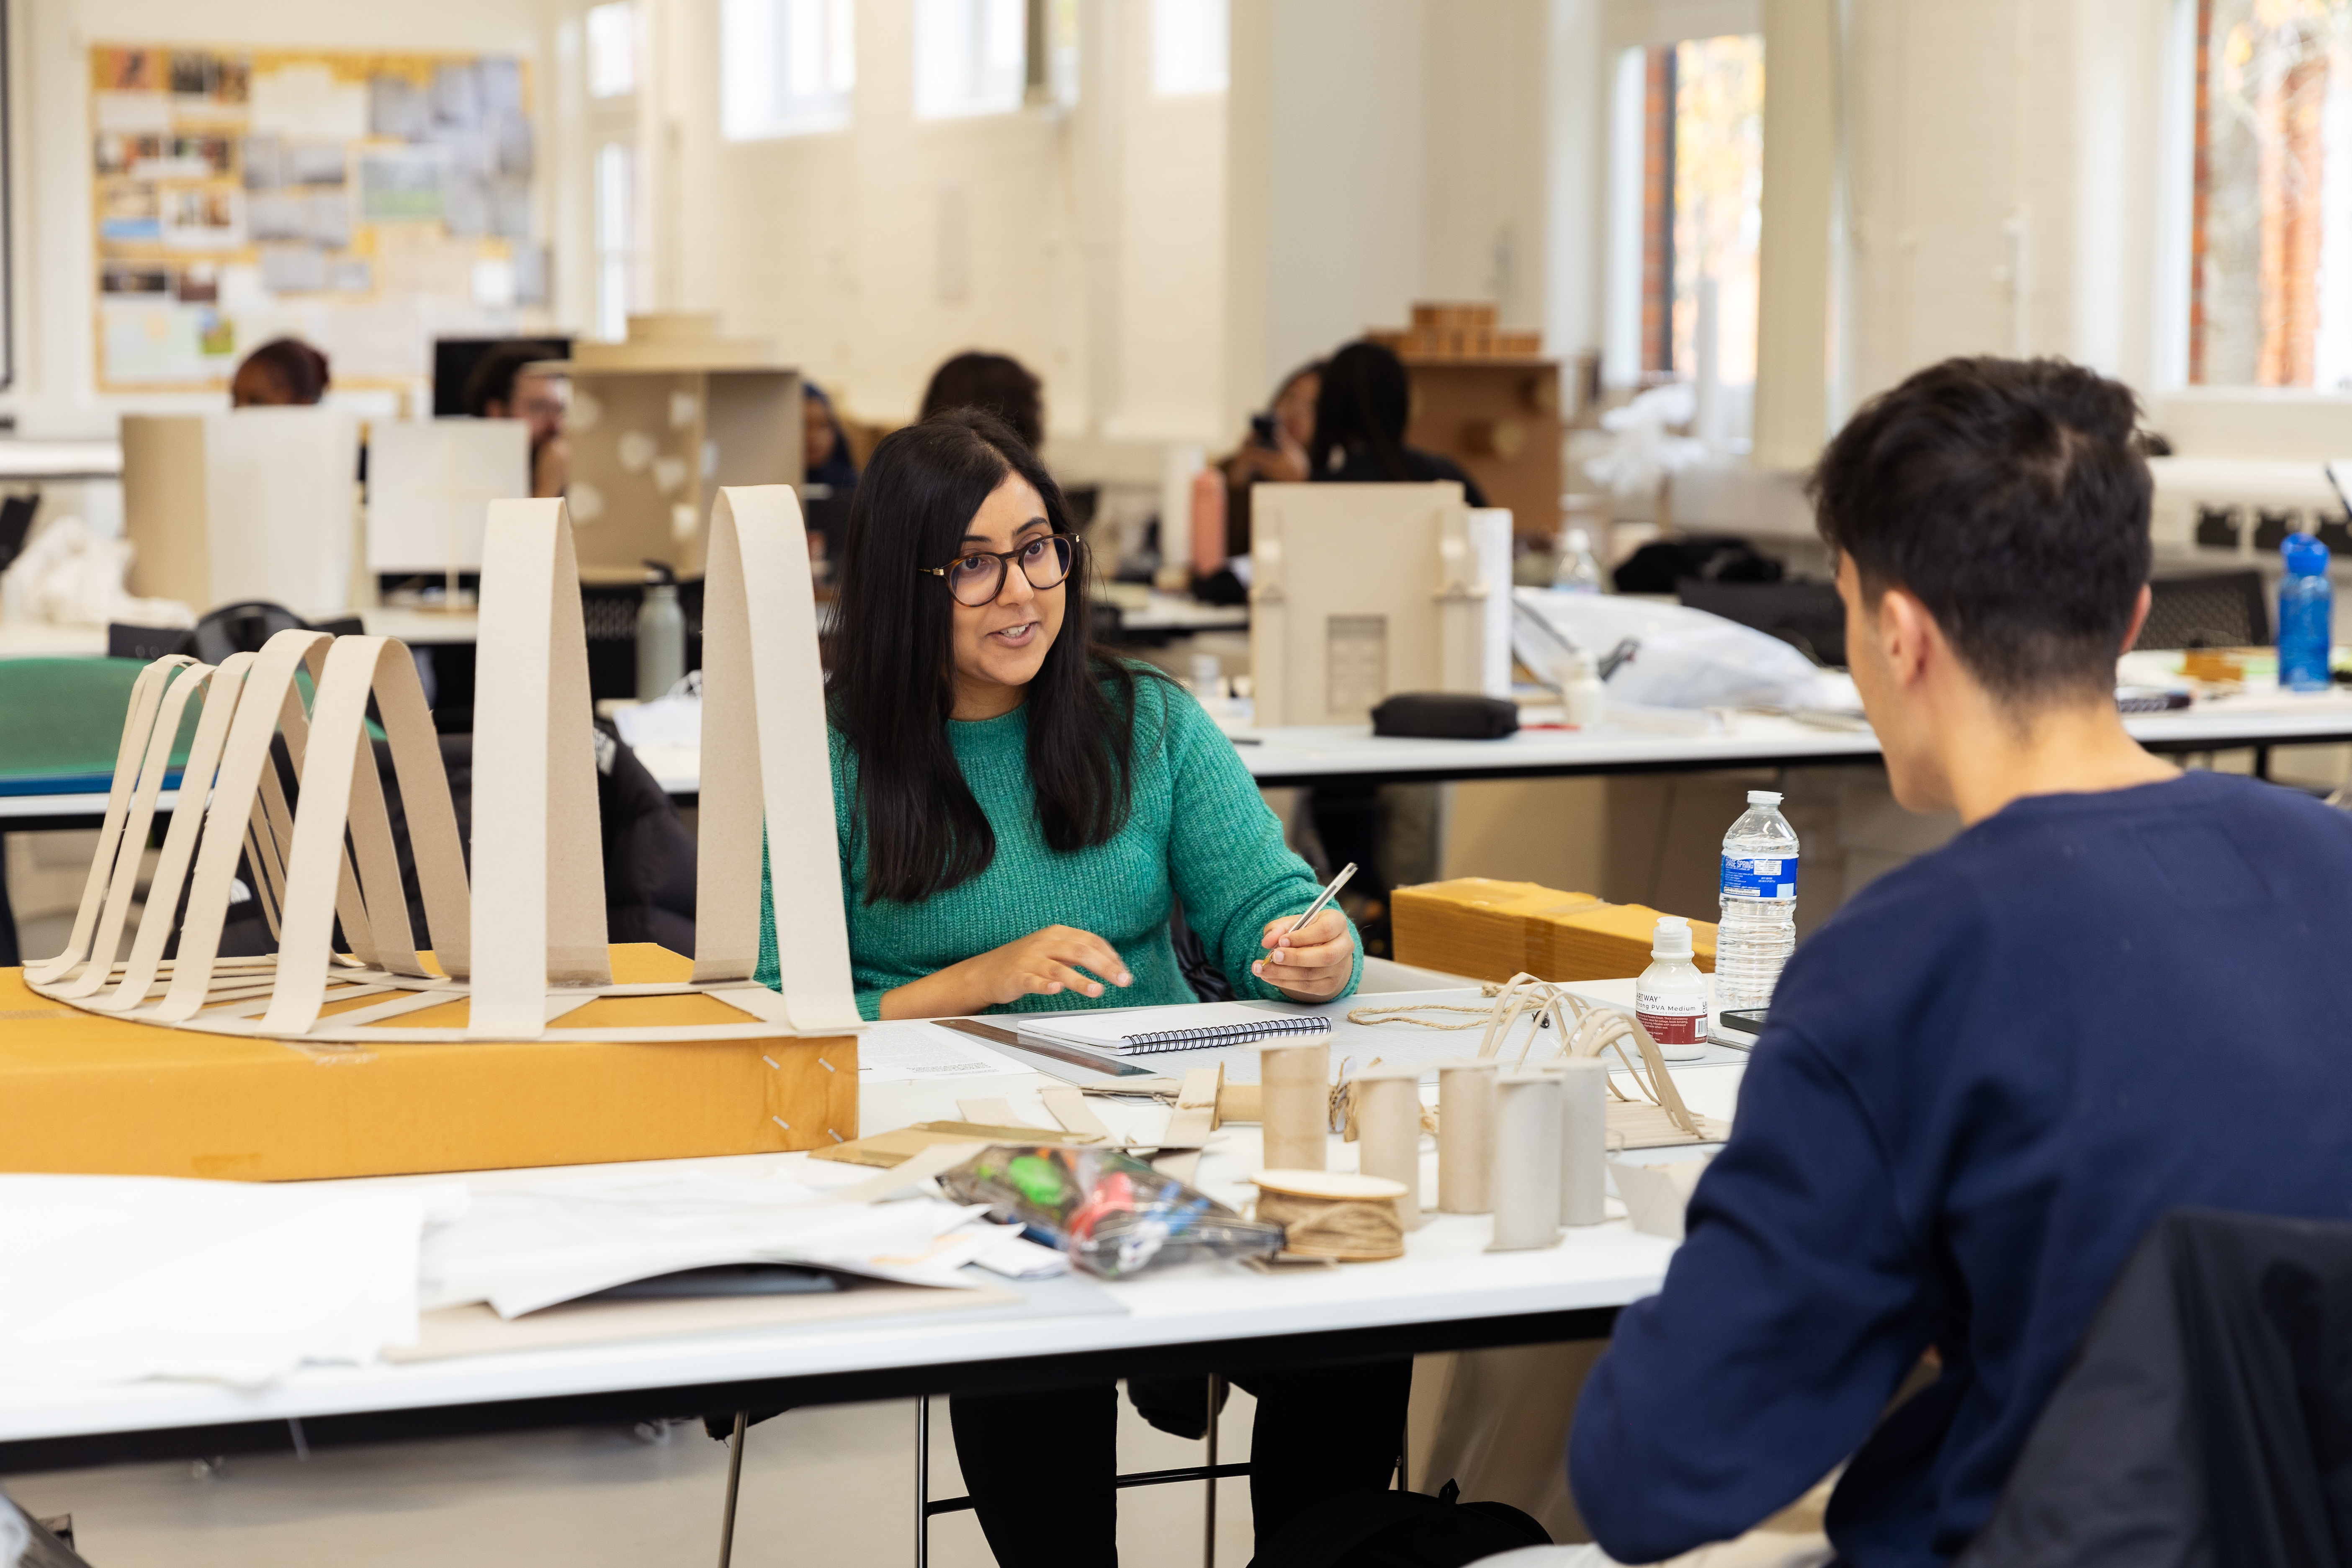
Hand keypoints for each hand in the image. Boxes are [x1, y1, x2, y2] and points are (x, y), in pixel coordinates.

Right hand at [880, 925, 1132, 1019]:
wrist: (986, 972)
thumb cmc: (1024, 962)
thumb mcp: (1053, 950)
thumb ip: (1077, 953)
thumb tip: (1110, 963)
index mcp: (1057, 933)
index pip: (1091, 940)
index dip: (1110, 956)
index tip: (1124, 972)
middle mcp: (1045, 942)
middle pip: (1080, 951)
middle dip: (1105, 966)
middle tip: (1122, 980)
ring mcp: (1030, 959)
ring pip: (1059, 967)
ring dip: (1079, 980)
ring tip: (1097, 990)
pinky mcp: (1017, 975)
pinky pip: (1033, 980)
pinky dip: (1045, 984)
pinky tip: (1055, 989)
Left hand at [1253, 907, 1352, 1000]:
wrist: (1320, 948)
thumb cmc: (1306, 931)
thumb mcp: (1293, 922)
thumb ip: (1279, 928)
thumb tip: (1267, 941)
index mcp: (1337, 923)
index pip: (1325, 930)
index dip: (1302, 937)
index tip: (1281, 941)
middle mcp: (1344, 946)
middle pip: (1325, 956)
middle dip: (1296, 958)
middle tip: (1273, 957)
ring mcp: (1339, 968)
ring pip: (1312, 974)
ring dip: (1283, 973)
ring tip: (1261, 969)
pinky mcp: (1329, 984)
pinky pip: (1306, 987)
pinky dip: (1284, 983)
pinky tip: (1269, 976)